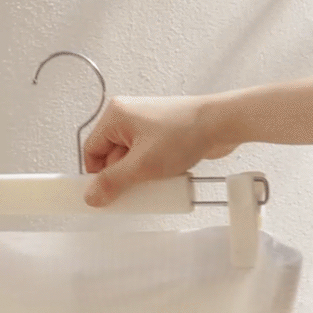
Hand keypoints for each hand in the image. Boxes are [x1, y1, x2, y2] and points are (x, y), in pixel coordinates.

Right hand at [82, 94, 240, 206]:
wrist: (221, 124)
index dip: (95, 176)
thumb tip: (92, 196)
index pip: (91, 151)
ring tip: (151, 183)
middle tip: (131, 191)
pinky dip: (150, 171)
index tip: (101, 195)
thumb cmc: (185, 132)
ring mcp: (146, 126)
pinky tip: (161, 178)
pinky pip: (146, 158)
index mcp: (116, 115)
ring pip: (129, 160)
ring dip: (137, 177)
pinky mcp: (161, 135)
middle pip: (110, 157)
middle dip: (120, 178)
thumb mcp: (142, 166)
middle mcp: (128, 117)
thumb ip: (113, 183)